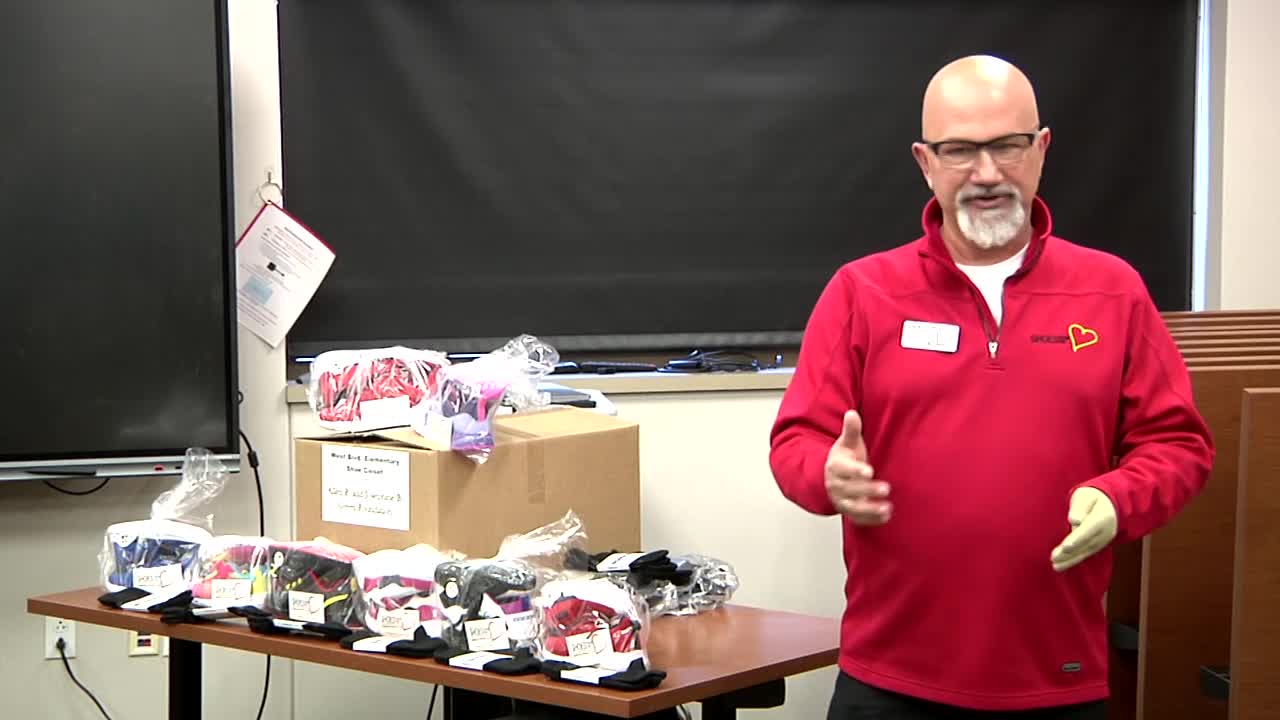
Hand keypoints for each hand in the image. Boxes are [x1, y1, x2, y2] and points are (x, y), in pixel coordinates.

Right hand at [825, 410, 891, 524]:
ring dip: (869, 509)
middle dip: (867, 490)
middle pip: (850, 489)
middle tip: (886, 488)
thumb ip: (851, 430)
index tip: (869, 471)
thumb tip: (852, 413)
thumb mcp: (847, 443)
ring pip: (853, 507)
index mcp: (835, 466)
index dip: (855, 470)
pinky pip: (858, 519)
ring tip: (887, 508)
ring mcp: (841, 500)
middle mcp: (836, 485)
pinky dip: (870, 520)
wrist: (832, 477)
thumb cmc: (844, 458)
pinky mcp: (849, 512)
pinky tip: (886, 516)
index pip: (843, 469)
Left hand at [1051, 487, 1117, 571]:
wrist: (1109, 504)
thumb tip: (1074, 520)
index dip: (1077, 538)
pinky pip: (1086, 554)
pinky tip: (1061, 566)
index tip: (1065, 546)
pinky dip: (1074, 560)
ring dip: (1070, 560)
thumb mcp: (1085, 496)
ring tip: (1055, 566)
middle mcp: (1106, 531)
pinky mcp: (1098, 546)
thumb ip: (1080, 507)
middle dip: (1070, 552)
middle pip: (1087, 543)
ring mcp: (1104, 540)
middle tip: (1053, 558)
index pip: (1089, 529)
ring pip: (1086, 552)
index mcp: (1104, 516)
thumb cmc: (1092, 497)